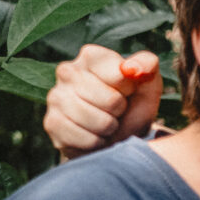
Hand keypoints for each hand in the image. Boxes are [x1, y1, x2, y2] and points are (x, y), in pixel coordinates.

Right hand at [46, 46, 162, 159]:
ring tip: (106, 122)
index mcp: (91, 56)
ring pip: (98, 121)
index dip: (130, 88)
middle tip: (116, 109)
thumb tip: (130, 68)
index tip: (127, 90)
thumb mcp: (147, 83)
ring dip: (110, 127)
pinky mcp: (52, 123)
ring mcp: (56, 97)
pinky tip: (93, 134)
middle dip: (120, 110)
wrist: (116, 135)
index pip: (120, 75)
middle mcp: (67, 71)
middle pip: (111, 100)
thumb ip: (147, 64)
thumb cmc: (132, 104)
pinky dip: (97, 142)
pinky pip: (86, 139)